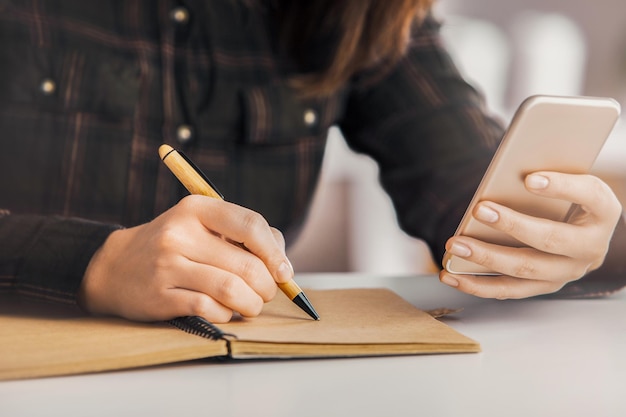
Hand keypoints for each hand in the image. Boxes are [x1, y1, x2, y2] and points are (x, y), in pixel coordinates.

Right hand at [79, 195, 292, 322]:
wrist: (114, 267)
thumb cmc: (173, 246)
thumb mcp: (202, 226)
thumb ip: (243, 236)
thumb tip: (282, 265)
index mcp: (196, 209)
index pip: (251, 225)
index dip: (275, 252)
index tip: (284, 271)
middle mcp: (180, 233)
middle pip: (246, 264)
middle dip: (267, 286)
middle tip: (267, 293)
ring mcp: (167, 265)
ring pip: (231, 290)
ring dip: (251, 304)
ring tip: (251, 305)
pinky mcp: (159, 296)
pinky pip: (209, 309)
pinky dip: (226, 314)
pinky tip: (224, 311)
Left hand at [440, 172, 622, 298]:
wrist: (586, 230)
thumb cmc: (571, 198)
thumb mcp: (570, 180)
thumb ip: (547, 176)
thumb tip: (506, 175)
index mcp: (603, 212)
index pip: (589, 195)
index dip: (561, 187)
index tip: (529, 179)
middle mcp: (590, 248)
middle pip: (549, 239)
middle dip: (511, 224)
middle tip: (480, 209)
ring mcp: (567, 272)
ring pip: (524, 269)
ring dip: (485, 258)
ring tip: (454, 245)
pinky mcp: (544, 286)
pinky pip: (508, 290)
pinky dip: (476, 284)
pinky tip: (450, 275)